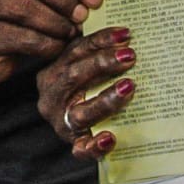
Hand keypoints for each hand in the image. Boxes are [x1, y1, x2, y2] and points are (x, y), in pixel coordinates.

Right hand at [36, 27, 134, 160]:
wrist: (74, 126)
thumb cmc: (86, 88)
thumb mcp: (83, 68)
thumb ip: (96, 53)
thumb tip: (127, 36)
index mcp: (55, 71)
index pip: (77, 50)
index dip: (101, 40)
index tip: (125, 34)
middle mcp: (53, 95)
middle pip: (75, 76)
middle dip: (103, 64)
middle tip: (130, 56)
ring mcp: (61, 121)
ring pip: (80, 112)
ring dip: (105, 99)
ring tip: (128, 87)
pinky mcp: (73, 144)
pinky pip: (82, 148)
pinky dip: (95, 144)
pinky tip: (111, 138)